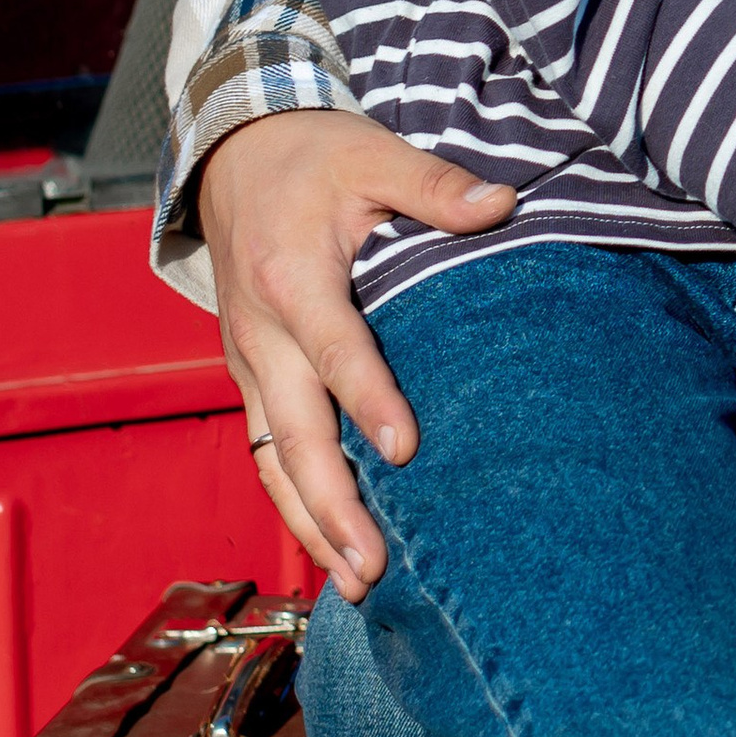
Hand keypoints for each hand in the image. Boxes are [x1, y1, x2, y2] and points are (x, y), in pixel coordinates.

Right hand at [200, 110, 514, 601]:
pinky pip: (267, 448)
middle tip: (375, 565)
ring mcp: (250, 361)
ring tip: (357, 583)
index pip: (335, 349)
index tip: (405, 450)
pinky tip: (329, 545)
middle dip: (332, 504)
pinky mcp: (252, 376)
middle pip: (293, 432)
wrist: (232, 155)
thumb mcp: (372, 153)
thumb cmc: (310, 157)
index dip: (368, 399)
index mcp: (292, 276)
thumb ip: (434, 185)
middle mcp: (261, 331)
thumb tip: (503, 204)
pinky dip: (293, 502)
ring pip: (273, 457)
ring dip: (310, 523)